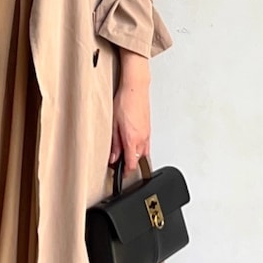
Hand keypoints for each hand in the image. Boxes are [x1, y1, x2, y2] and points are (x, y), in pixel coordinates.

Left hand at [109, 51, 150, 172]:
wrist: (136, 88)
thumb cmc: (124, 101)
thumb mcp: (114, 125)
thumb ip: (114, 144)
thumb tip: (113, 157)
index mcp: (132, 139)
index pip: (132, 164)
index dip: (126, 172)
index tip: (120, 174)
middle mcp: (142, 138)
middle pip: (138, 160)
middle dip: (130, 164)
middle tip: (119, 163)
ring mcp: (147, 133)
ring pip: (143, 152)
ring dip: (135, 155)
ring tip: (124, 153)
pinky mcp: (149, 128)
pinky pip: (146, 143)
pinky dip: (139, 147)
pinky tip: (132, 142)